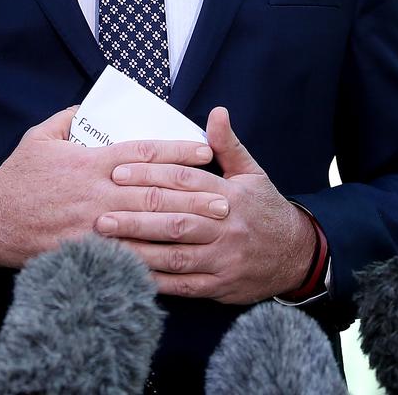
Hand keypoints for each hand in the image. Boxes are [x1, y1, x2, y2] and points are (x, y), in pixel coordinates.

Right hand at [0, 107, 222, 269]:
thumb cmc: (16, 177)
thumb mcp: (38, 136)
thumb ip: (65, 119)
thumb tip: (85, 108)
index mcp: (91, 160)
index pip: (144, 152)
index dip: (178, 150)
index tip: (207, 150)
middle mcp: (98, 191)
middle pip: (155, 191)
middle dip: (193, 194)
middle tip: (226, 199)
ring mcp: (93, 224)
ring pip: (147, 225)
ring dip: (183, 227)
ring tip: (212, 228)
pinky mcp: (85, 251)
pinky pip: (125, 256)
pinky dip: (153, 259)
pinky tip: (178, 262)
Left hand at [95, 106, 315, 303]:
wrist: (296, 255)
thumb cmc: (265, 208)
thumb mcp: (252, 172)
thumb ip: (228, 145)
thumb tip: (217, 111)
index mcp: (230, 194)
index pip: (185, 181)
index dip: (150, 174)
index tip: (118, 172)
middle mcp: (225, 226)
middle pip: (175, 219)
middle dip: (135, 216)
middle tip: (101, 212)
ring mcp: (223, 259)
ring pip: (175, 254)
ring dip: (139, 249)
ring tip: (107, 243)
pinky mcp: (220, 286)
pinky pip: (183, 285)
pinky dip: (156, 281)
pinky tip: (130, 273)